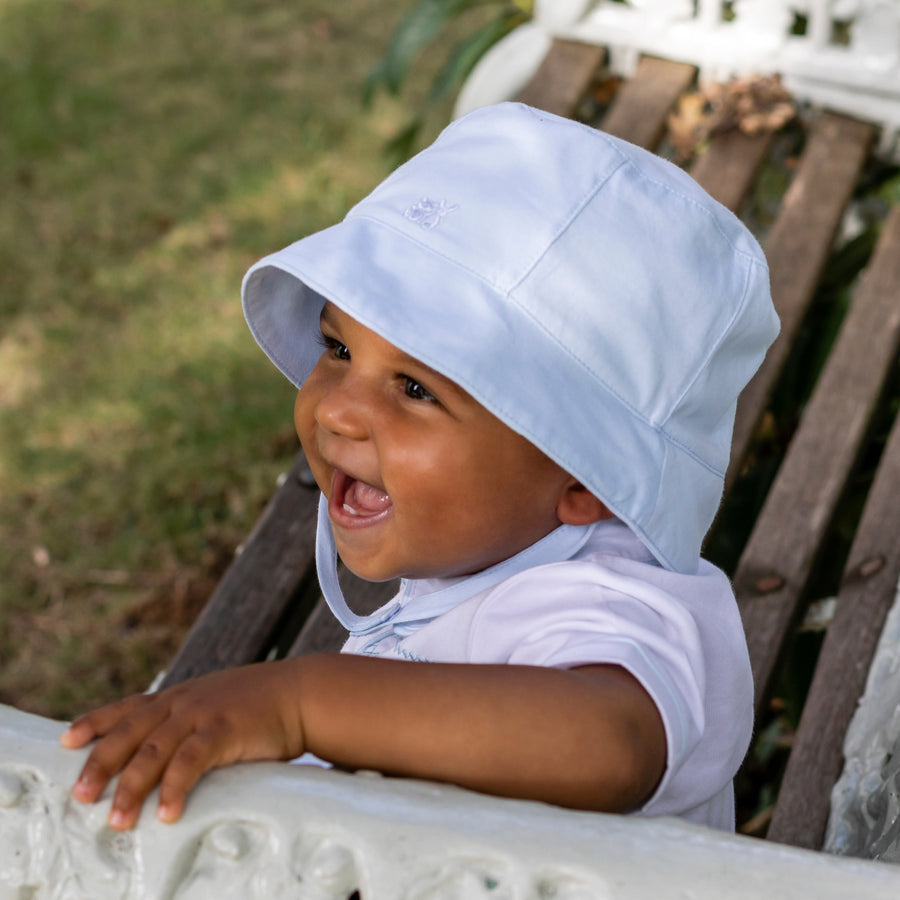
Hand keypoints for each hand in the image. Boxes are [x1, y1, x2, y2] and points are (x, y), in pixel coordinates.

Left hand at [61, 662, 304, 829]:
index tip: (67, 739)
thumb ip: (190, 723)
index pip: (128, 708)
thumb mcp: (217, 704)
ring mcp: (202, 713)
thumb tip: (168, 753)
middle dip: (101, 764)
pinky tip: (167, 814)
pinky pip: (191, 761)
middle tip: (81, 795)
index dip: (96, 722)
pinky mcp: (224, 729)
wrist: (302, 693)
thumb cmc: (262, 704)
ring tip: (118, 820)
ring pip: (153, 750)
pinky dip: (175, 788)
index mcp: (179, 696)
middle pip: (130, 733)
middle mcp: (183, 701)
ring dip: (132, 787)